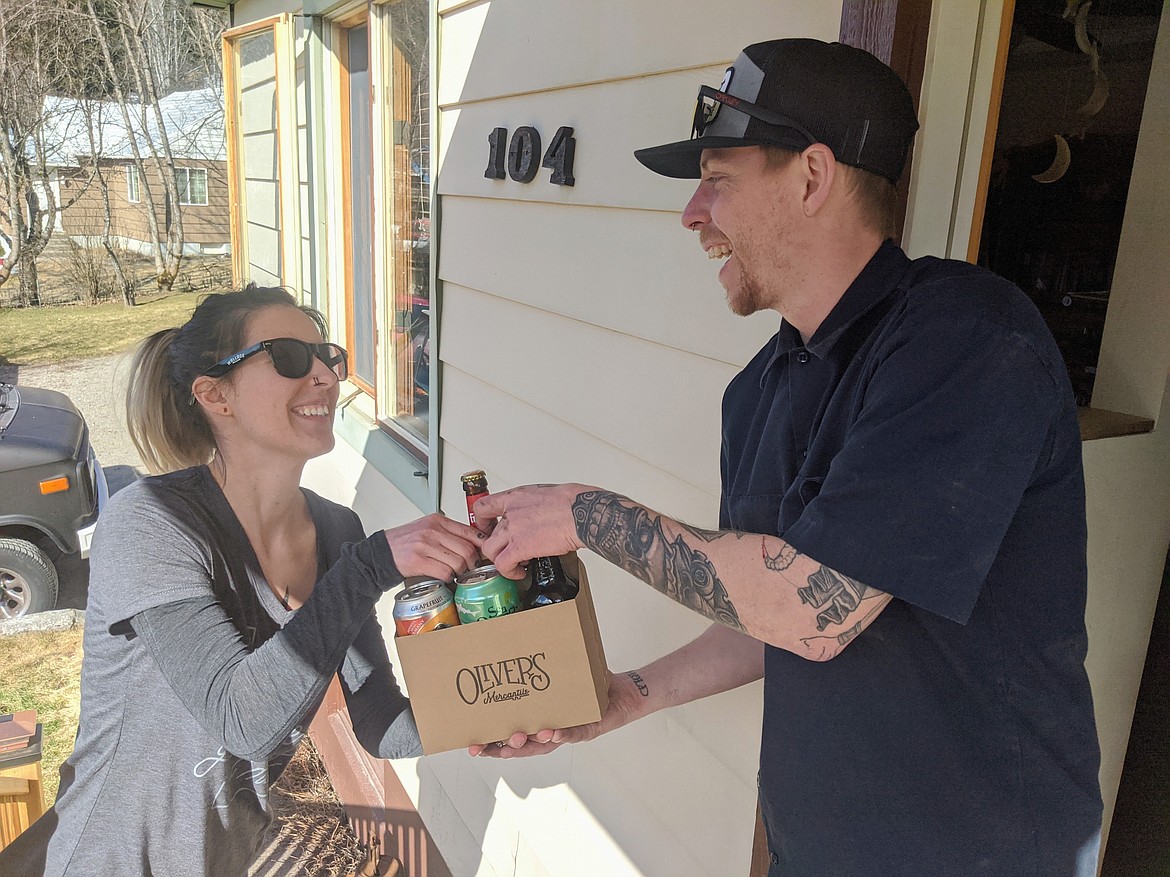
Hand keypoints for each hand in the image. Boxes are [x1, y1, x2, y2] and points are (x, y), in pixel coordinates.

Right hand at [382, 514, 483, 580]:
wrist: (381, 552)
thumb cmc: (405, 542)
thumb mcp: (427, 528)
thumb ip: (447, 532)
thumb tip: (473, 542)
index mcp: (438, 521)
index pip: (470, 532)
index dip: (481, 545)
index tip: (484, 552)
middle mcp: (433, 531)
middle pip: (467, 549)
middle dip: (473, 562)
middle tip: (471, 567)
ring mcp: (425, 545)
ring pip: (458, 562)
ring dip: (461, 572)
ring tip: (457, 573)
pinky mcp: (419, 561)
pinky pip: (445, 572)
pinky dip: (449, 578)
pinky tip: (446, 577)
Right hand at [467, 670, 647, 757]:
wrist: (621, 693)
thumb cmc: (588, 686)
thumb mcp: (559, 674)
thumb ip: (539, 665)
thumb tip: (517, 640)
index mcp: (538, 721)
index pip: (510, 736)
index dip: (491, 743)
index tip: (471, 744)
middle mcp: (550, 731)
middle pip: (521, 747)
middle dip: (500, 749)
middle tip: (480, 747)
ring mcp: (569, 732)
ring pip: (544, 744)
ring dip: (528, 744)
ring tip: (515, 738)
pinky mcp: (588, 729)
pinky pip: (574, 733)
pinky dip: (563, 733)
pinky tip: (551, 731)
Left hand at [474, 484, 587, 578]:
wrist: (582, 513)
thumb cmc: (574, 502)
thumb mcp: (546, 493)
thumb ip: (534, 503)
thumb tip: (540, 512)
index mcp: (515, 497)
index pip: (483, 506)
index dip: (482, 521)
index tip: (488, 528)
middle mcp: (510, 513)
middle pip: (487, 534)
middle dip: (495, 546)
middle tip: (505, 552)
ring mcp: (513, 530)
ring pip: (489, 551)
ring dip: (499, 560)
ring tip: (513, 564)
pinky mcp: (520, 548)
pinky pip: (503, 565)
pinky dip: (509, 572)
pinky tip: (520, 572)